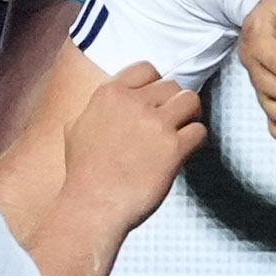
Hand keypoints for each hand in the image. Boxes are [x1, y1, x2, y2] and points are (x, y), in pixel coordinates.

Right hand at [62, 62, 208, 233]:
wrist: (93, 206)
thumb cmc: (83, 174)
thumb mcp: (76, 129)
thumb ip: (93, 110)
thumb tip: (101, 107)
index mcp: (109, 94)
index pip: (147, 69)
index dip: (155, 85)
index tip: (156, 100)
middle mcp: (134, 103)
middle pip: (172, 86)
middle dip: (173, 104)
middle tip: (169, 123)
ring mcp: (156, 124)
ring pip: (190, 101)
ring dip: (189, 116)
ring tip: (181, 132)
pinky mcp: (173, 148)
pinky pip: (199, 131)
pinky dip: (195, 141)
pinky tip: (184, 152)